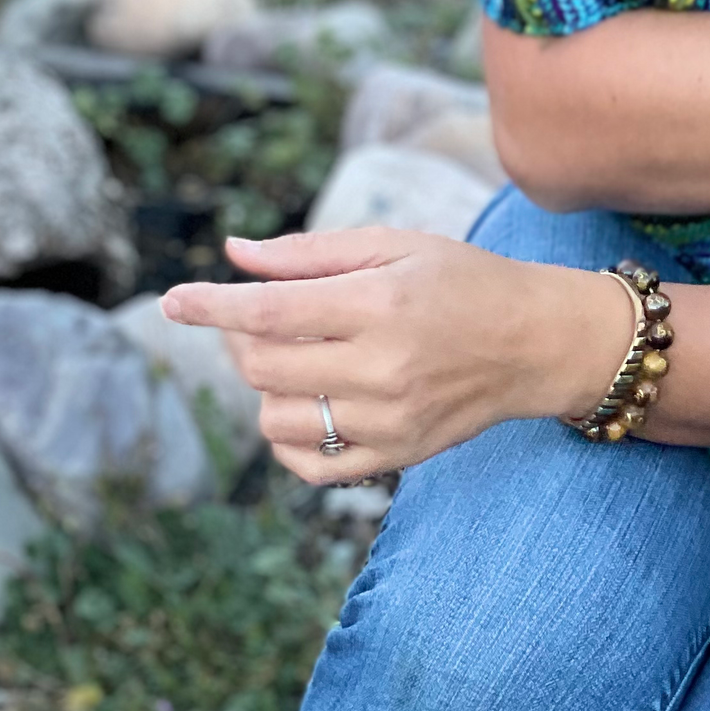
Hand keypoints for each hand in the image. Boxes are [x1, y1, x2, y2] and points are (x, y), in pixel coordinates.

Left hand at [161, 229, 630, 483]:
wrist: (535, 343)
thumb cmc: (462, 281)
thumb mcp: (395, 245)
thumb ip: (310, 253)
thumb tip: (234, 254)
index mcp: (381, 304)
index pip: (270, 311)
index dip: (212, 305)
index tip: (174, 300)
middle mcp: (382, 367)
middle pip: (264, 366)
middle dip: (243, 338)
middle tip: (261, 316)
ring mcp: (389, 420)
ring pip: (275, 418)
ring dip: (265, 387)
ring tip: (294, 358)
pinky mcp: (396, 457)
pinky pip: (309, 464)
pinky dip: (288, 437)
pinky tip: (307, 403)